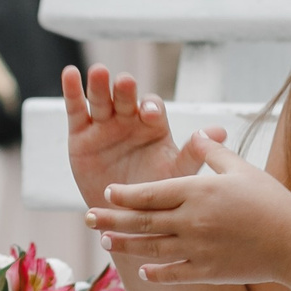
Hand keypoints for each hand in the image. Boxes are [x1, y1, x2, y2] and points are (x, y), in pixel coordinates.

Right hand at [63, 65, 214, 208]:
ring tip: (99, 72)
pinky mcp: (80, 133)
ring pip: (101, 99)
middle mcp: (129, 120)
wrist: (124, 218)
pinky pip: (76, 109)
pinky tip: (69, 72)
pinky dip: (72, 91)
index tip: (150, 115)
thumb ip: (193, 154)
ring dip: (99, 85)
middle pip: (126, 98)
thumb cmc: (155, 193)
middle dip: (125, 91)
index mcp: (153, 127)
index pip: (153, 108)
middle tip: (125, 83)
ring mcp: (104, 124)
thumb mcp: (175, 175)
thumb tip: (220, 132)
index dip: (151, 108)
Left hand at [88, 133, 290, 284]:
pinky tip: (142, 270)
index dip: (125, 194)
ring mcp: (198, 249)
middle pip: (142, 220)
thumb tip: (195, 134)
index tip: (107, 193)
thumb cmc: (270, 200)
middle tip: (87, 218)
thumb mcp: (240, 169)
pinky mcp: (207, 271)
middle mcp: (192, 221)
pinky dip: (156, 272)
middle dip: (111, 219)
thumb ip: (212, 153)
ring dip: (126, 245)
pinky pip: (173, 273)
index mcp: (198, 192)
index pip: (151, 193)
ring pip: (151, 248)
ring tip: (106, 241)